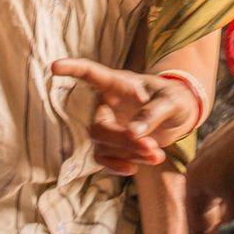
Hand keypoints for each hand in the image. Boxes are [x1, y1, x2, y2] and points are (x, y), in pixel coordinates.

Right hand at [51, 58, 199, 174]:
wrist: (179, 115)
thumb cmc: (175, 98)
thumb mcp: (171, 101)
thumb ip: (153, 113)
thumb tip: (134, 132)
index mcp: (117, 83)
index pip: (90, 73)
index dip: (72, 69)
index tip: (54, 66)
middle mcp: (106, 104)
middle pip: (98, 127)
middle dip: (123, 142)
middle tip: (153, 148)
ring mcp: (107, 125)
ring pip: (102, 146)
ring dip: (128, 155)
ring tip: (157, 155)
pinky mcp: (112, 144)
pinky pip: (104, 159)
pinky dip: (118, 166)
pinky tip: (135, 168)